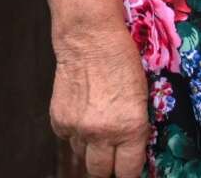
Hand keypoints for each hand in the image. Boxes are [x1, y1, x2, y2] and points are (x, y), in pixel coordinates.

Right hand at [52, 27, 149, 177]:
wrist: (90, 36)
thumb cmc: (121, 59)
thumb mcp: (140, 95)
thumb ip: (134, 127)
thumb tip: (130, 152)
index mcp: (130, 127)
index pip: (128, 172)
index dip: (129, 171)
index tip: (127, 167)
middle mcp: (103, 133)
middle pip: (101, 173)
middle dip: (107, 167)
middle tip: (111, 154)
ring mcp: (78, 129)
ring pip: (82, 155)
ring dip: (90, 146)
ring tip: (97, 121)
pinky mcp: (59, 121)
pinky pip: (67, 138)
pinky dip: (74, 131)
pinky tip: (82, 110)